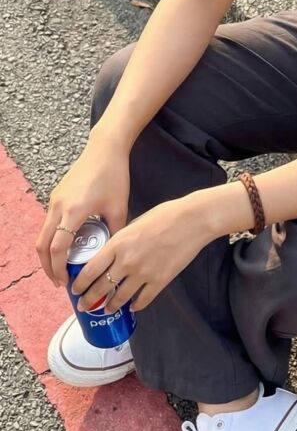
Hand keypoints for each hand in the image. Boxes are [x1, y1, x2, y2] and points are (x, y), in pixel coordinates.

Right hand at [36, 136, 130, 285]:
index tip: (64, 282)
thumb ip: (116, 232)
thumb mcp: (119, 207)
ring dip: (49, 254)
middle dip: (48, 267)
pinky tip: (67, 247)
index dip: (58, 268)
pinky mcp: (56, 196)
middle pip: (43, 245)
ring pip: (43, 234)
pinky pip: (49, 223)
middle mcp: (58, 206)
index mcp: (74, 211)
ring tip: (62, 268)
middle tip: (59, 282)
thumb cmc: (114, 176)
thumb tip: (115, 255)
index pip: (58, 248)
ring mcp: (54, 200)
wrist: (104, 149)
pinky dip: (53, 239)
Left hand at [70, 195, 211, 313]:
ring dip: (111, 306)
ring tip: (107, 310)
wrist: (192, 220)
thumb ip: (122, 239)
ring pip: (120, 298)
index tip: (75, 290)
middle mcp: (126, 262)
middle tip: (84, 306)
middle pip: (101, 287)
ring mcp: (143, 273)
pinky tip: (133, 308)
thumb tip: (114, 251)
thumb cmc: (165, 215)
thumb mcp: (135, 223)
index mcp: (117, 244)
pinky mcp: (160, 281)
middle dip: (89, 300)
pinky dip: (136, 306)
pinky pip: (143, 300)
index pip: (90, 270)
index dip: (80, 283)